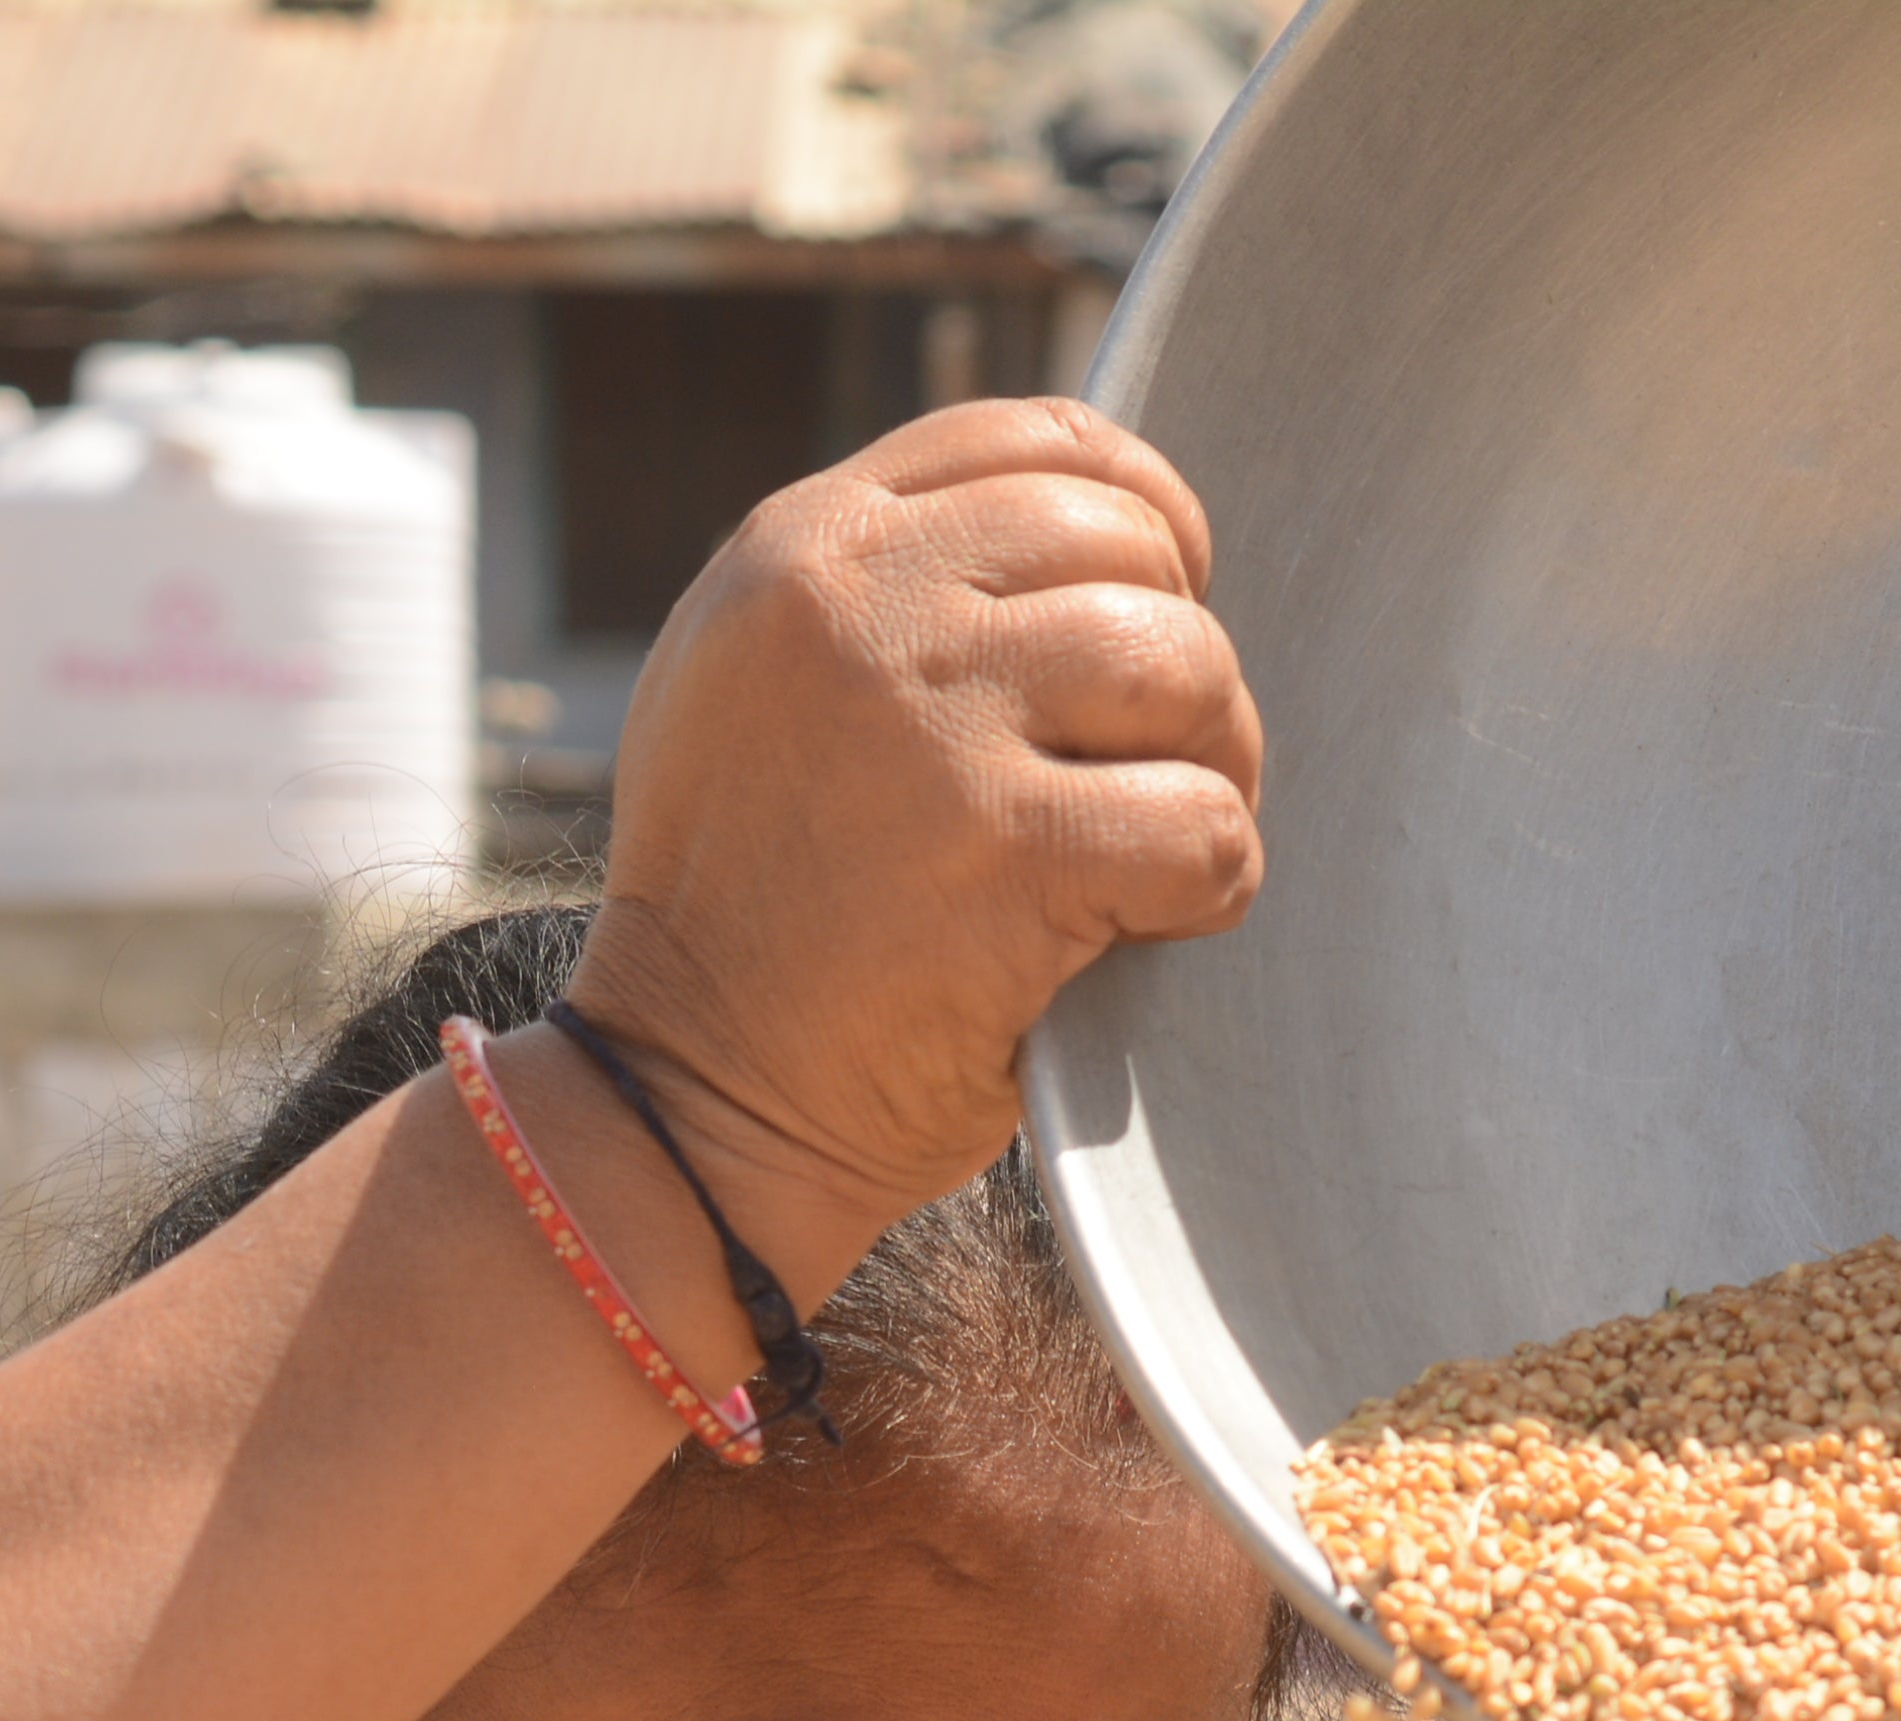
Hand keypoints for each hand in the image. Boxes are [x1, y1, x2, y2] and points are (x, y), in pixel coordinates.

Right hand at [565, 401, 1267, 1289]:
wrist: (689, 1099)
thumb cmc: (754, 911)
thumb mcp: (758, 686)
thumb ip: (882, 593)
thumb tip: (1087, 539)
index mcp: (804, 549)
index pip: (1037, 441)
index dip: (1139, 517)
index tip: (1151, 608)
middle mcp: (861, 608)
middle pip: (1132, 547)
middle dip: (1176, 663)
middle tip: (1148, 770)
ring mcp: (935, 724)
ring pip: (1189, 667)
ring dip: (1211, 767)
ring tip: (1149, 847)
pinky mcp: (1007, 852)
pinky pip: (1207, 826)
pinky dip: (1209, 885)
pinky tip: (1139, 927)